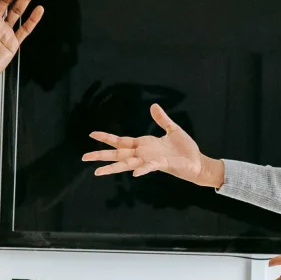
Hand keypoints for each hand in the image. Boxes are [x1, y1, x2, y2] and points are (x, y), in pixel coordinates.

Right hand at [82, 104, 223, 187]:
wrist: (197, 162)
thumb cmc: (185, 149)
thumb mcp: (172, 130)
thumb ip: (161, 119)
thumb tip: (153, 105)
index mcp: (144, 145)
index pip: (121, 142)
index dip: (107, 138)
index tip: (92, 134)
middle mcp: (143, 154)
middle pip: (118, 154)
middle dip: (100, 155)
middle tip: (83, 157)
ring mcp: (150, 160)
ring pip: (127, 164)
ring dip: (112, 167)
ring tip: (96, 172)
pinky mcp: (161, 164)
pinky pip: (149, 167)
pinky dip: (142, 169)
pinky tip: (134, 174)